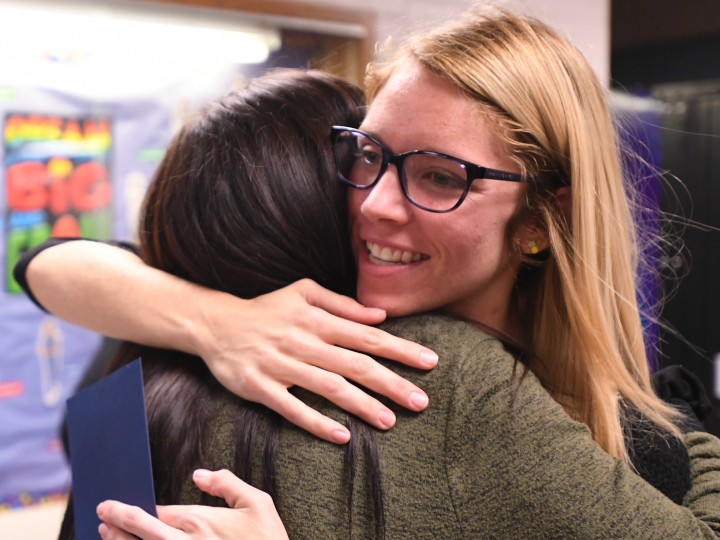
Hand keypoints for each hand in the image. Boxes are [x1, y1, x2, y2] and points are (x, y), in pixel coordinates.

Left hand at [97, 469, 287, 539]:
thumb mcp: (258, 503)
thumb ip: (227, 483)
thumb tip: (199, 473)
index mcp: (200, 522)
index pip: (155, 512)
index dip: (130, 509)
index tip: (111, 505)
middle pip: (140, 533)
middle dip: (117, 523)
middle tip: (101, 515)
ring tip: (107, 535)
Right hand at [197, 279, 437, 442]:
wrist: (217, 325)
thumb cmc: (267, 309)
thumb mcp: (304, 292)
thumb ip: (342, 304)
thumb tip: (379, 316)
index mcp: (317, 319)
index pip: (367, 336)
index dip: (400, 349)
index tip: (429, 362)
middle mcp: (303, 341)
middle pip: (355, 364)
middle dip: (391, 383)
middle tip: (421, 401)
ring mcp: (282, 366)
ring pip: (329, 388)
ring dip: (362, 405)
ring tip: (390, 421)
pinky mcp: (261, 387)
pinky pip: (292, 408)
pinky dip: (317, 422)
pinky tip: (342, 436)